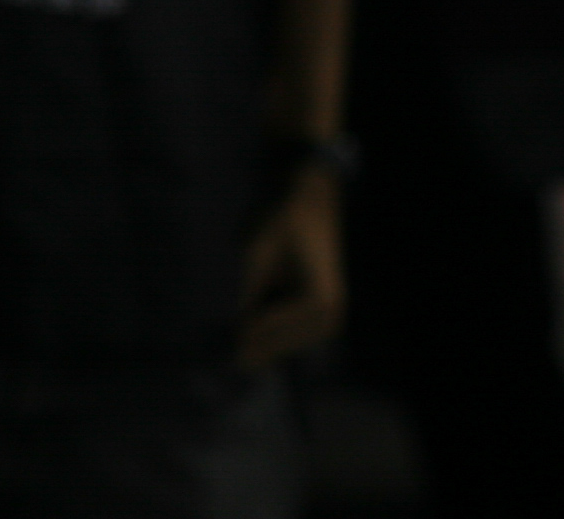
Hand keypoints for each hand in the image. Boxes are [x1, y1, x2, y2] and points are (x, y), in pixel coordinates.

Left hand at [236, 169, 342, 367]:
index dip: (252, 333)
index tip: (229, 344)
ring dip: (271, 347)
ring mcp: (334, 314)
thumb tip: (236, 323)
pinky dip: (281, 337)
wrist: (314, 203)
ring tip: (242, 353)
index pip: (277, 324)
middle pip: (288, 340)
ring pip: (295, 341)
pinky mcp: (328, 311)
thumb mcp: (260, 254)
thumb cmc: (286, 223)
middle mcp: (333, 312)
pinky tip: (259, 339)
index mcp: (320, 298)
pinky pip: (300, 332)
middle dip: (262, 348)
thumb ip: (250, 290)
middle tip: (232, 360)